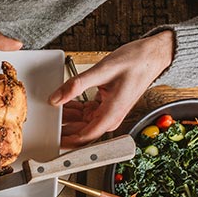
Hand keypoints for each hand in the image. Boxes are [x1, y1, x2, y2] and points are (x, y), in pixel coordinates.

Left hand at [50, 31, 174, 146]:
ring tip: (51, 110)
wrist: (151, 56)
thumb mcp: (102, 70)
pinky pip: (85, 113)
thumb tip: (56, 98)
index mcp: (112, 114)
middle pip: (81, 132)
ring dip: (66, 118)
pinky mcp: (104, 107)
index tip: (52, 140)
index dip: (66, 141)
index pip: (85, 138)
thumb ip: (76, 85)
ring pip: (81, 123)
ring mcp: (107, 114)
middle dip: (63, 129)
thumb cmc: (136, 62)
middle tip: (46, 122)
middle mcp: (110, 118)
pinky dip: (73, 109)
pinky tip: (63, 102)